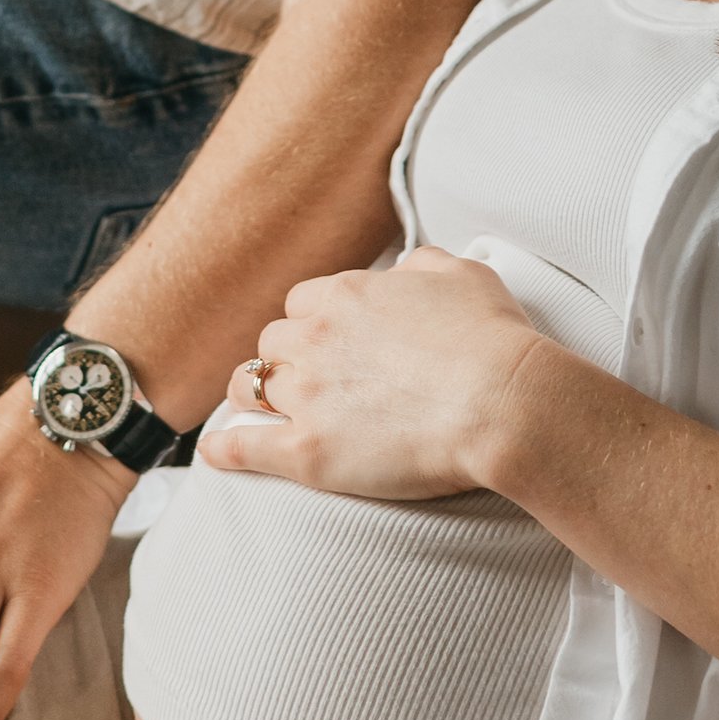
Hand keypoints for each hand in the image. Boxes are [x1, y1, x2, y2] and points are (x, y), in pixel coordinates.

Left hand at [203, 249, 545, 500]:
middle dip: (285, 360)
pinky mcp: (308, 451)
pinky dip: (225, 451)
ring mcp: (308, 396)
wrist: (502, 403)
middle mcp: (316, 339)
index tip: (324, 341)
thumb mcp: (463, 274)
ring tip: (258, 410)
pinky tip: (216, 454)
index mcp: (347, 295)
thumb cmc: (493, 341)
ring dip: (254, 396)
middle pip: (273, 344)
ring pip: (250, 388)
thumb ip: (424, 265)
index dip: (312, 322)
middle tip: (302, 379)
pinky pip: (244, 447)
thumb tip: (408, 270)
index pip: (302, 302)